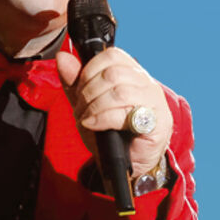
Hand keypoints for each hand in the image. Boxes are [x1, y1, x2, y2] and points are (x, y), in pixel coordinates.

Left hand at [56, 47, 172, 178]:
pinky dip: (102, 118)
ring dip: (94, 106)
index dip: (89, 70)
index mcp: (131, 72)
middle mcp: (146, 83)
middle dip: (88, 92)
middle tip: (81, 108)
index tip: (79, 90)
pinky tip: (93, 125)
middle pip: (113, 74)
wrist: (125, 163)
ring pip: (119, 92)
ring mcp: (154, 101)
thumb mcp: (86, 103)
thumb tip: (62, 57)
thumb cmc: (108, 130)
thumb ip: (74, 81)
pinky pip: (125, 113)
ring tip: (86, 118)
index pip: (111, 55)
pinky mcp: (158, 123)